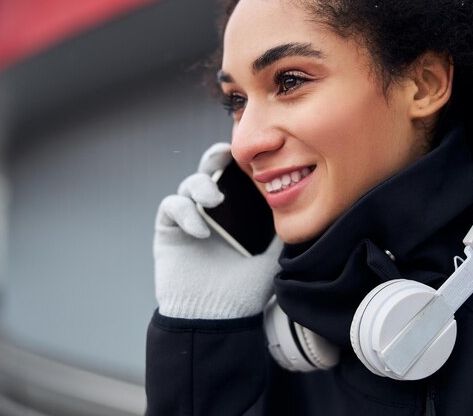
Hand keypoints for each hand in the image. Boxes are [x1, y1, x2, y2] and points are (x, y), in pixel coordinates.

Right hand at [153, 143, 282, 318]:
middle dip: (217, 157)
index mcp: (238, 212)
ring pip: (190, 183)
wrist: (218, 318)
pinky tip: (200, 231)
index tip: (255, 154)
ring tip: (215, 202)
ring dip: (201, 186)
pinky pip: (171, 206)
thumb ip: (283, 228)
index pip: (238, 176)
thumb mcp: (273, 255)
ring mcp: (190, 218)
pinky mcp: (169, 230)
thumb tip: (303, 203)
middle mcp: (213, 210)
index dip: (242, 160)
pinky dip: (184, 211)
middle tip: (227, 155)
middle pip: (210, 169)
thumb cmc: (247, 290)